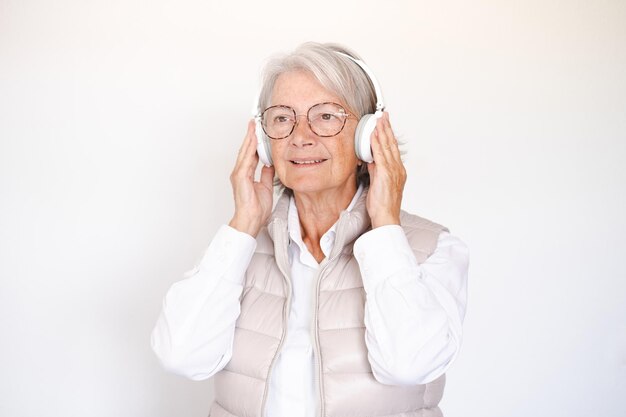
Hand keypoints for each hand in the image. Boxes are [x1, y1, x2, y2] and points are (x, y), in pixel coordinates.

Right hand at [228, 120, 274, 236]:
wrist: (251, 220)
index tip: (258, 131)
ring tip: (253, 125)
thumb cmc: (256, 208)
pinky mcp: (240, 177)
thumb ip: (266, 174)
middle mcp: (240, 172)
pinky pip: (246, 159)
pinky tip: (253, 140)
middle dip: (250, 135)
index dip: (254, 142)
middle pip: (246, 149)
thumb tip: (270, 164)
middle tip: (254, 122)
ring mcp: (239, 174)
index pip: (251, 154)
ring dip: (249, 138)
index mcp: (246, 174)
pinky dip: (250, 148)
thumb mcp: (266, 186)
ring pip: (245, 151)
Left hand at [366, 112, 406, 227]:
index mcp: (397, 171)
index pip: (393, 149)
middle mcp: (397, 169)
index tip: (385, 125)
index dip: (389, 135)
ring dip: (383, 131)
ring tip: (379, 119)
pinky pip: (381, 155)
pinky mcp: (386, 174)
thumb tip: (371, 161)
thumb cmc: (383, 205)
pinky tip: (375, 135)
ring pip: (388, 146)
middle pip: (392, 144)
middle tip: (384, 115)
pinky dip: (378, 143)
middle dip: (387, 128)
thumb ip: (375, 170)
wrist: (386, 217)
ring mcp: (393, 171)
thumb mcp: (378, 184)